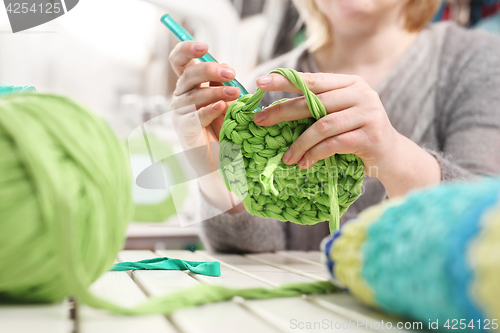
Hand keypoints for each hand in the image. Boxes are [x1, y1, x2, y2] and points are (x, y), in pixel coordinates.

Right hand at [169, 41, 244, 211]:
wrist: (220, 161)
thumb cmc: (224, 127)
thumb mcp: (226, 101)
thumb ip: (222, 84)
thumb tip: (225, 68)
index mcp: (189, 85)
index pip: (179, 60)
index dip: (187, 49)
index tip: (204, 46)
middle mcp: (180, 96)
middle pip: (188, 74)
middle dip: (209, 69)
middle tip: (231, 73)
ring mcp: (179, 114)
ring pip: (193, 95)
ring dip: (216, 92)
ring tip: (235, 94)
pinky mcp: (184, 131)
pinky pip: (194, 117)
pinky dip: (208, 110)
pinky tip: (221, 107)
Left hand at [253, 72, 440, 196]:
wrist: (391, 156)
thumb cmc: (356, 134)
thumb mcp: (339, 114)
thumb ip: (317, 107)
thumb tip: (273, 111)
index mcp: (350, 83)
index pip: (312, 79)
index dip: (285, 80)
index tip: (260, 83)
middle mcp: (361, 93)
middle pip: (313, 101)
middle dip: (282, 111)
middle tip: (259, 121)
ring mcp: (368, 114)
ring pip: (322, 126)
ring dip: (299, 143)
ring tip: (286, 157)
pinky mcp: (370, 136)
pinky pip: (333, 144)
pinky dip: (314, 154)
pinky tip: (303, 163)